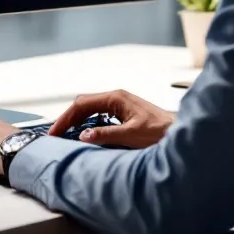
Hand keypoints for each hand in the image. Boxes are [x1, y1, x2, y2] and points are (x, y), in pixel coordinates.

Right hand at [49, 90, 173, 148]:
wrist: (178, 133)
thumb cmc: (160, 132)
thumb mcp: (131, 135)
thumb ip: (107, 135)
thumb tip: (83, 136)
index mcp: (116, 98)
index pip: (82, 104)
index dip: (66, 118)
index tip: (55, 132)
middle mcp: (116, 97)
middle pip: (83, 104)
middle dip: (68, 119)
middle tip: (56, 136)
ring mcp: (120, 104)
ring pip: (90, 109)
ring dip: (76, 121)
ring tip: (65, 136)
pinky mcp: (123, 113)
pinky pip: (99, 115)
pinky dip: (87, 123)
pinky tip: (84, 135)